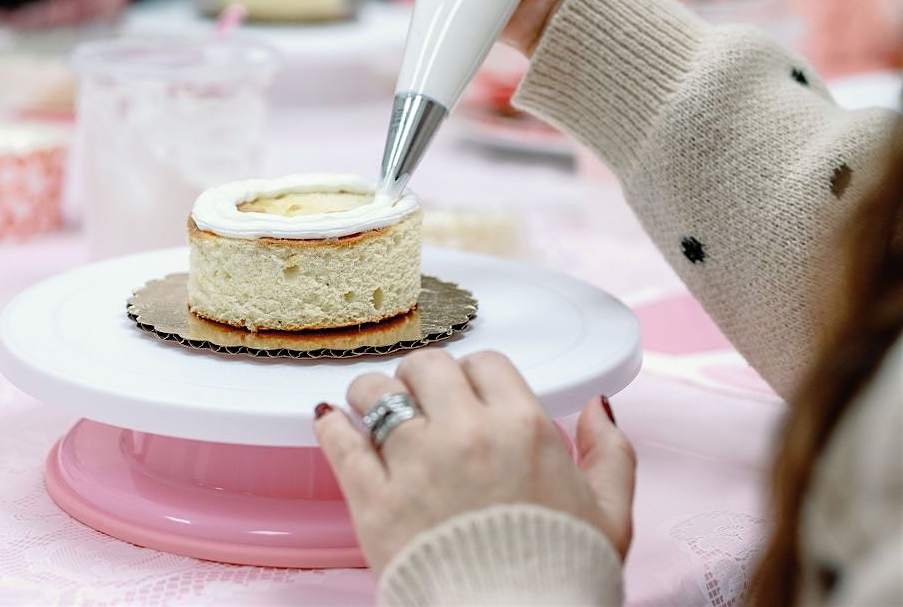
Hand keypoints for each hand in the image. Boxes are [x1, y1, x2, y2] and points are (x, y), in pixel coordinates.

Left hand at [314, 348, 634, 576]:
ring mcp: (415, 465)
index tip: (466, 391)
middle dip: (422, 376)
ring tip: (373, 406)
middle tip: (419, 395)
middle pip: (427, 365)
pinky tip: (332, 419)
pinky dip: (332, 424)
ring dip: (374, 394)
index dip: (474, 375)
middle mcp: (466, 434)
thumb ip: (610, 453)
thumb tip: (597, 408)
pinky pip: (340, 441)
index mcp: (522, 428)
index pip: (485, 362)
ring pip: (376, 391)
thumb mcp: (610, 514)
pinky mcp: (374, 502)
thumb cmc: (562, 578)